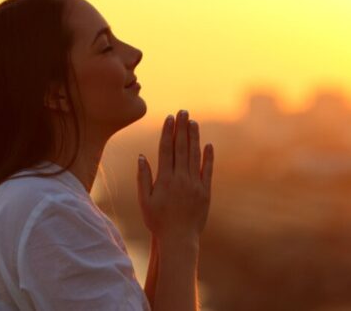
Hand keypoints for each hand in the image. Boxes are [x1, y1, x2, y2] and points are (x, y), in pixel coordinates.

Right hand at [137, 110, 213, 242]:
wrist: (179, 239)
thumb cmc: (158, 221)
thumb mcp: (144, 200)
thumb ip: (143, 178)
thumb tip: (141, 156)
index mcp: (164, 180)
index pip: (166, 150)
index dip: (167, 132)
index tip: (169, 118)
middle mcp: (181, 179)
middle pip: (181, 148)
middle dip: (182, 128)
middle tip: (183, 112)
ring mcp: (195, 185)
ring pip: (195, 156)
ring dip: (194, 137)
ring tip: (193, 122)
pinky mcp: (206, 192)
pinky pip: (208, 171)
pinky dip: (208, 157)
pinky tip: (208, 145)